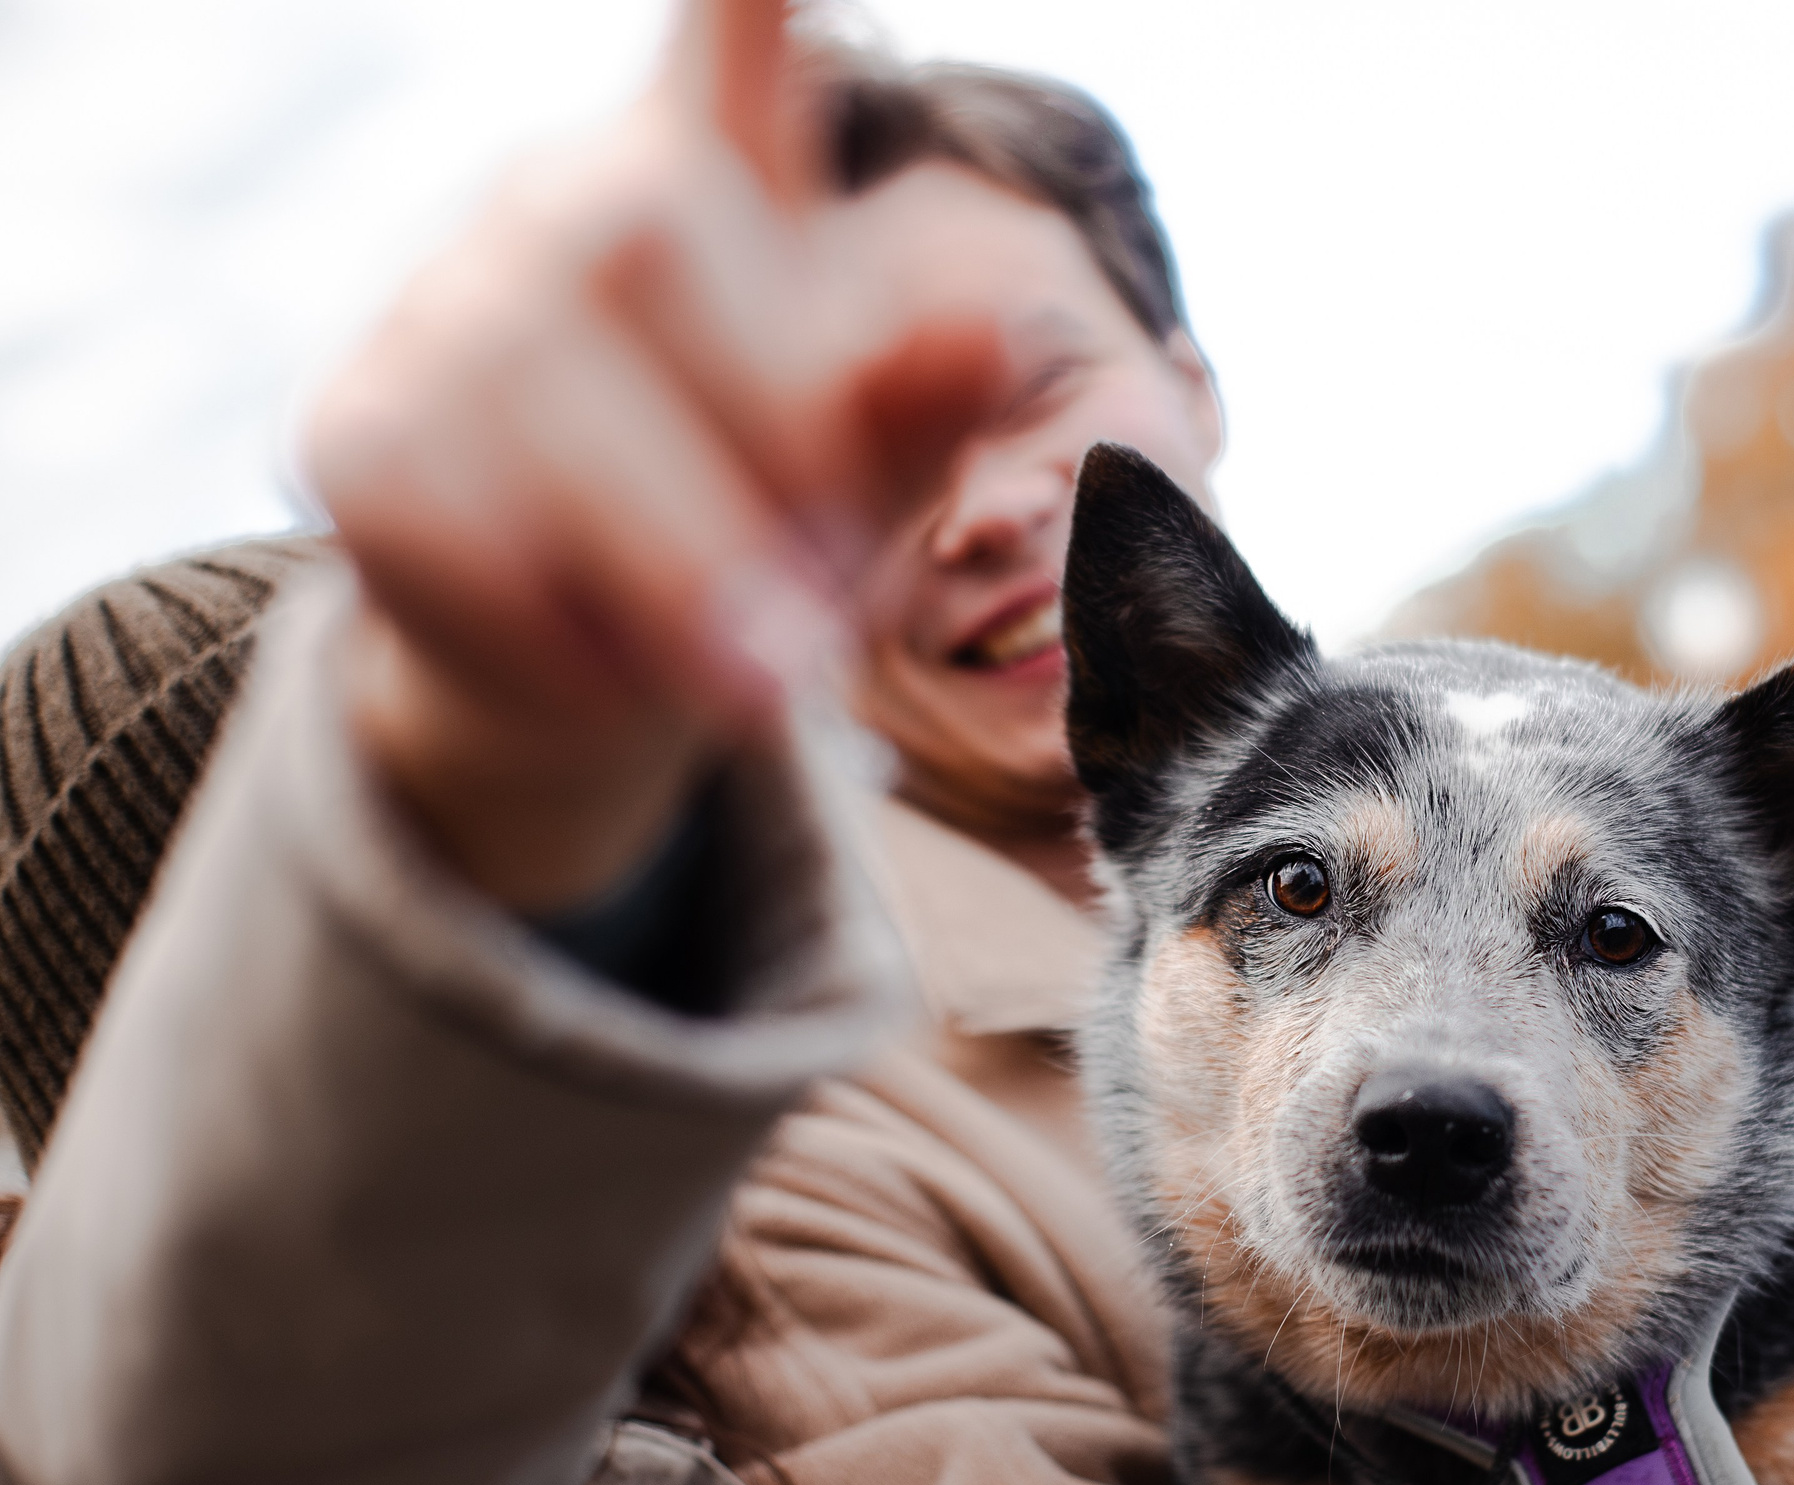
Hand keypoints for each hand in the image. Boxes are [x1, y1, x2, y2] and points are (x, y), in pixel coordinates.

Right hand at [307, 0, 1002, 910]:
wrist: (602, 674)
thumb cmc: (764, 535)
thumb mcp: (865, 473)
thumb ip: (918, 401)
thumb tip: (999, 321)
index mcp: (727, 184)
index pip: (729, 37)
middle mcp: (571, 199)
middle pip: (642, 233)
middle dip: (757, 439)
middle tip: (825, 610)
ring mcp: (447, 302)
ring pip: (537, 392)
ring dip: (674, 570)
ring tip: (750, 669)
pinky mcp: (357, 428)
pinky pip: (454, 525)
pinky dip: (561, 631)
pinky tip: (597, 650)